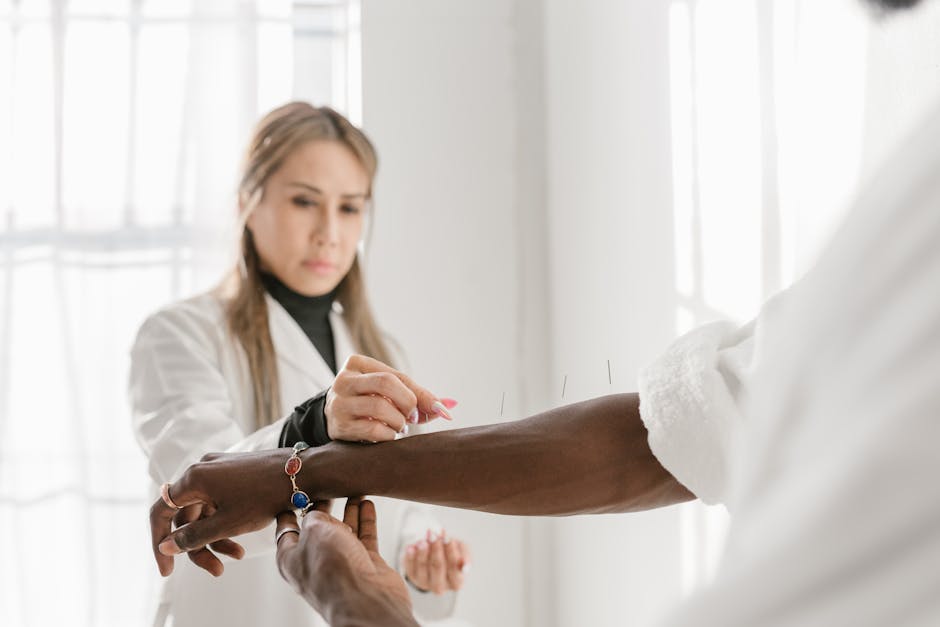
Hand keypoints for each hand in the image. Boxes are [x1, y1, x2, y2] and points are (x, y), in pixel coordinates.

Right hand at [150, 449, 291, 576]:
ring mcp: (219, 470)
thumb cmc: (265, 496)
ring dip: (215, 538)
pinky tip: (241, 543)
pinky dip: (226, 523)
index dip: (158, 542)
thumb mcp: (227, 524)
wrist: (304, 472)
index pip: (161, 512)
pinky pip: (219, 503)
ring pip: (205, 512)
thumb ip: (193, 537)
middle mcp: (202, 470)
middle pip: (186, 516)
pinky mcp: (234, 473)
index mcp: (194, 478)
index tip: (167, 570)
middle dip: (198, 546)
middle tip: (215, 570)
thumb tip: (166, 545)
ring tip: (236, 557)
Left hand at [275, 499, 416, 625]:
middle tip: (329, 485)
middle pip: (318, 528)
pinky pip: (364, 536)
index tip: (295, 492)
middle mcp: (315, 561)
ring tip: (354, 489)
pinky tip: (367, 503)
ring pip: (344, 530)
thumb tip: (319, 512)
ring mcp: (341, 563)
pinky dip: (365, 519)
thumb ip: (315, 517)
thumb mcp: (314, 531)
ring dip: (349, 509)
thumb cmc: (332, 571)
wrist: (366, 600)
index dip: (290, 509)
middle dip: (324, 506)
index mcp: (291, 558)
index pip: (286, 529)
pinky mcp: (364, 564)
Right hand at [325, 354, 456, 442]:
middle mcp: (343, 380)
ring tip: (398, 425)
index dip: (419, 394)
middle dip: (407, 403)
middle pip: (385, 384)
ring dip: (398, 422)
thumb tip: (448, 407)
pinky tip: (387, 435)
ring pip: (379, 408)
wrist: (334, 419)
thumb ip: (417, 395)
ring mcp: (338, 404)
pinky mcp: (339, 427)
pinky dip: (388, 435)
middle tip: (413, 416)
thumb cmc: (369, 400)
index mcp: (357, 364)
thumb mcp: (389, 391)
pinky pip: (373, 430)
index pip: (394, 375)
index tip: (438, 409)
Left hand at [403, 528, 470, 594]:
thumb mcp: (462, 550)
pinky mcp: (412, 578)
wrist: (435, 553)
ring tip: (423, 540)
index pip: (454, 568)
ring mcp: (425, 584)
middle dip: (436, 549)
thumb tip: (465, 563)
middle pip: (438, 567)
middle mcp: (441, 587)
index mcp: (456, 582)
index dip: (451, 552)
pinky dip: (410, 556)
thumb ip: (465, 554)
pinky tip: (412, 546)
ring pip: (423, 567)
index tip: (448, 537)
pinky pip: (410, 567)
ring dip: (423, 551)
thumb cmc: (451, 551)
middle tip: (433, 534)